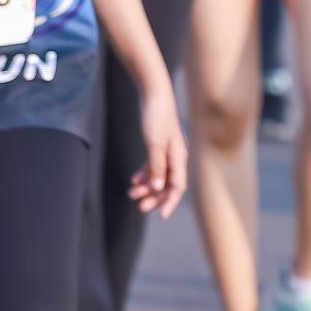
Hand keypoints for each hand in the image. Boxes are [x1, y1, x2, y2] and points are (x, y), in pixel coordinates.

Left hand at [129, 76, 188, 216]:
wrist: (154, 94)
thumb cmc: (156, 118)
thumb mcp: (155, 144)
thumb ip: (156, 167)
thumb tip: (157, 188)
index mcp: (179, 157)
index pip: (178, 186)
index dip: (170, 202)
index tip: (161, 216)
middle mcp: (176, 156)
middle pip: (168, 184)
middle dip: (155, 197)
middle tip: (140, 207)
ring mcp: (167, 151)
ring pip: (159, 176)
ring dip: (147, 187)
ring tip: (131, 193)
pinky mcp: (158, 144)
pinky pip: (153, 166)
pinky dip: (144, 175)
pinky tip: (134, 180)